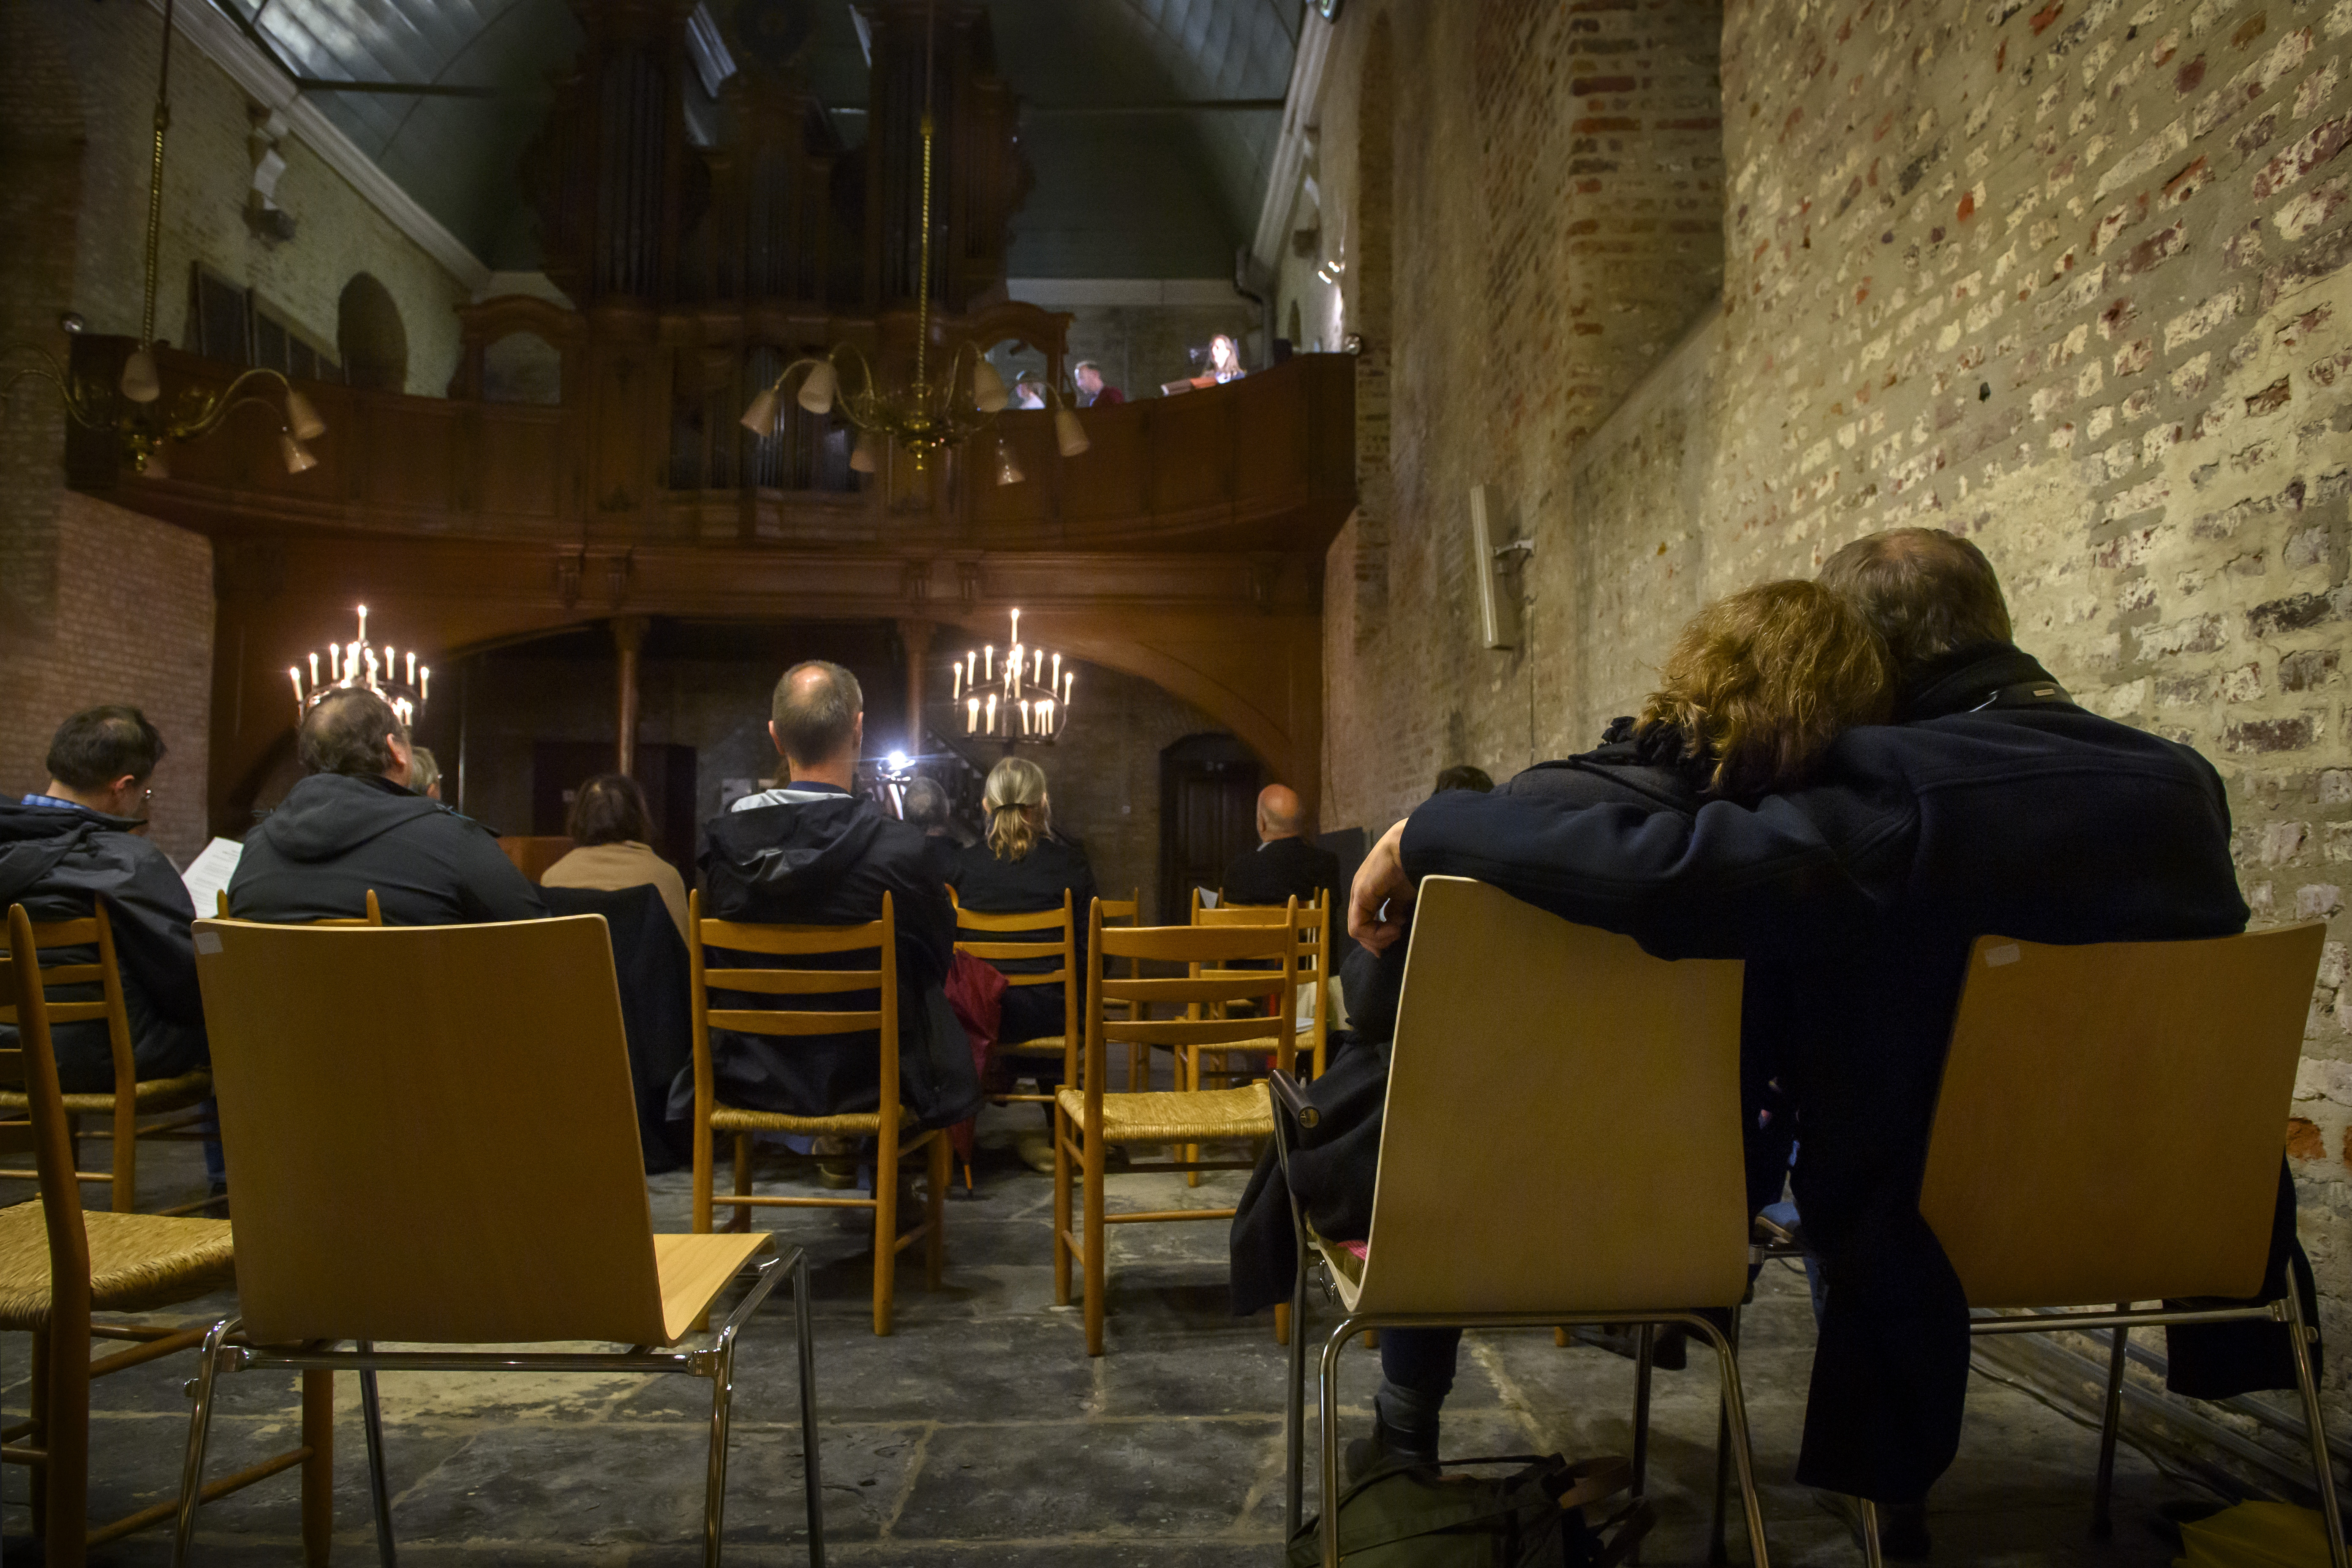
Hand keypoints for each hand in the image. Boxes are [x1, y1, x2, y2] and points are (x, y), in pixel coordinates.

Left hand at [1348, 819, 1413, 951]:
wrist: (1414, 845)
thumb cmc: (1415, 865)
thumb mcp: (1405, 894)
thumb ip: (1397, 909)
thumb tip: (1396, 926)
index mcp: (1372, 891)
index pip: (1367, 920)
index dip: (1379, 936)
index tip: (1396, 938)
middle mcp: (1362, 893)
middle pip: (1361, 927)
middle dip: (1378, 940)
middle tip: (1395, 940)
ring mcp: (1359, 893)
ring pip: (1357, 929)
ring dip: (1379, 938)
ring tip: (1397, 931)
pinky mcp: (1361, 894)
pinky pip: (1358, 925)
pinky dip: (1375, 934)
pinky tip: (1394, 928)